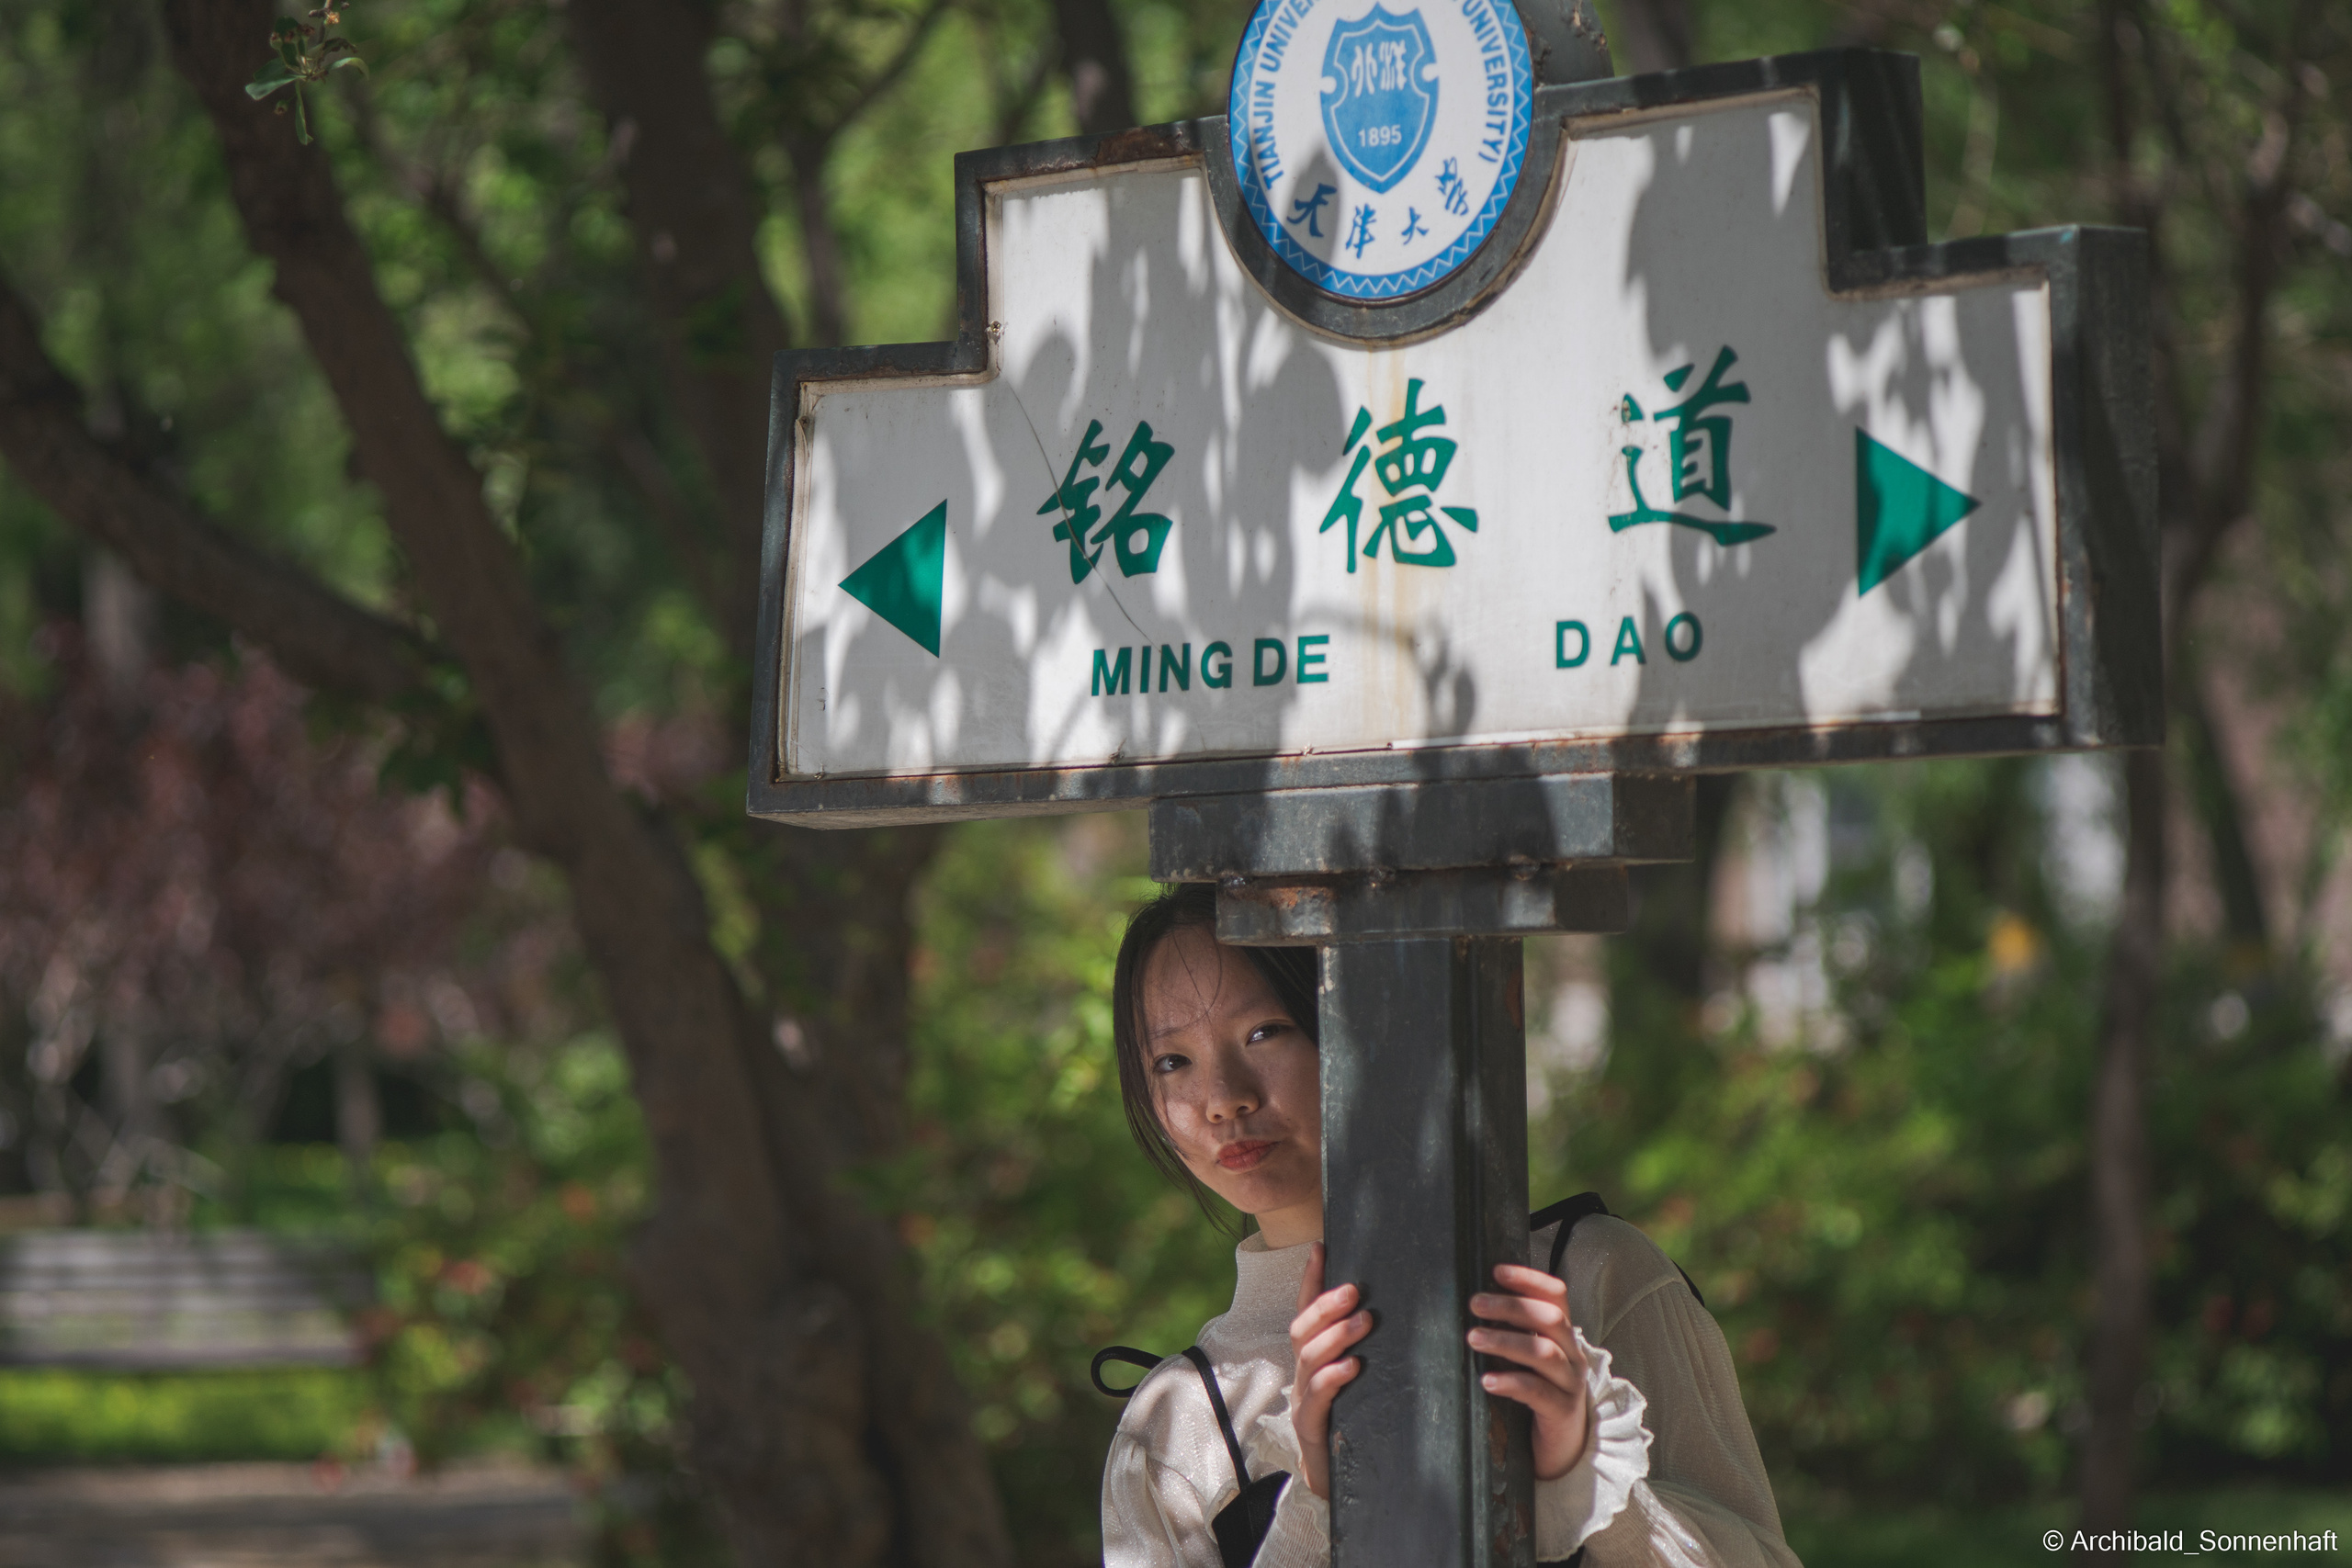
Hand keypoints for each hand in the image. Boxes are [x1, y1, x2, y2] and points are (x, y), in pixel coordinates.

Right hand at [1285, 1242, 1370, 1497]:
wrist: (1333, 1475)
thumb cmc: (1352, 1420)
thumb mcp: (1355, 1379)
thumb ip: (1363, 1348)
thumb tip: (1389, 1311)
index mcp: (1311, 1357)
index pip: (1305, 1309)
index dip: (1311, 1279)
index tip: (1321, 1246)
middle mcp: (1301, 1372)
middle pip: (1302, 1328)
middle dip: (1325, 1304)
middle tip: (1354, 1289)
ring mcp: (1302, 1397)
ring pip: (1309, 1357)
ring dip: (1336, 1335)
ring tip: (1364, 1321)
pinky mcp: (1310, 1424)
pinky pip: (1317, 1395)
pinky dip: (1333, 1377)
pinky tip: (1352, 1366)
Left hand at [1468, 1263, 1590, 1479]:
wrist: (1565, 1449)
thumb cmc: (1539, 1395)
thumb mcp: (1529, 1359)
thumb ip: (1513, 1333)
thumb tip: (1475, 1306)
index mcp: (1563, 1335)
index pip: (1556, 1295)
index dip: (1529, 1279)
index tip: (1496, 1271)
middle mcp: (1572, 1354)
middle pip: (1549, 1318)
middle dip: (1511, 1306)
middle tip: (1475, 1304)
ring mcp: (1570, 1383)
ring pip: (1543, 1352)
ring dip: (1505, 1341)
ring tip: (1474, 1338)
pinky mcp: (1561, 1412)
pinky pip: (1538, 1392)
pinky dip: (1511, 1382)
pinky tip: (1488, 1380)